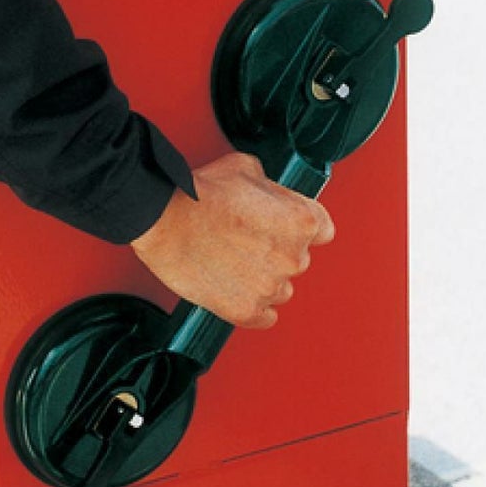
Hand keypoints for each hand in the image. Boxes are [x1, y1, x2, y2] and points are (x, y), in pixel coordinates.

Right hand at [131, 151, 334, 327]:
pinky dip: (253, 307)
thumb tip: (272, 197)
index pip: (322, 230)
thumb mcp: (248, 168)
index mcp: (302, 221)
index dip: (297, 227)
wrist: (163, 219)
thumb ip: (273, 190)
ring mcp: (270, 287)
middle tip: (245, 241)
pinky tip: (237, 289)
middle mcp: (293, 257)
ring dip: (263, 280)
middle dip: (276, 252)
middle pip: (297, 260)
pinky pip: (264, 317)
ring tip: (233, 264)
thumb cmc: (200, 194)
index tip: (284, 229)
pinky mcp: (246, 311)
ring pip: (280, 289)